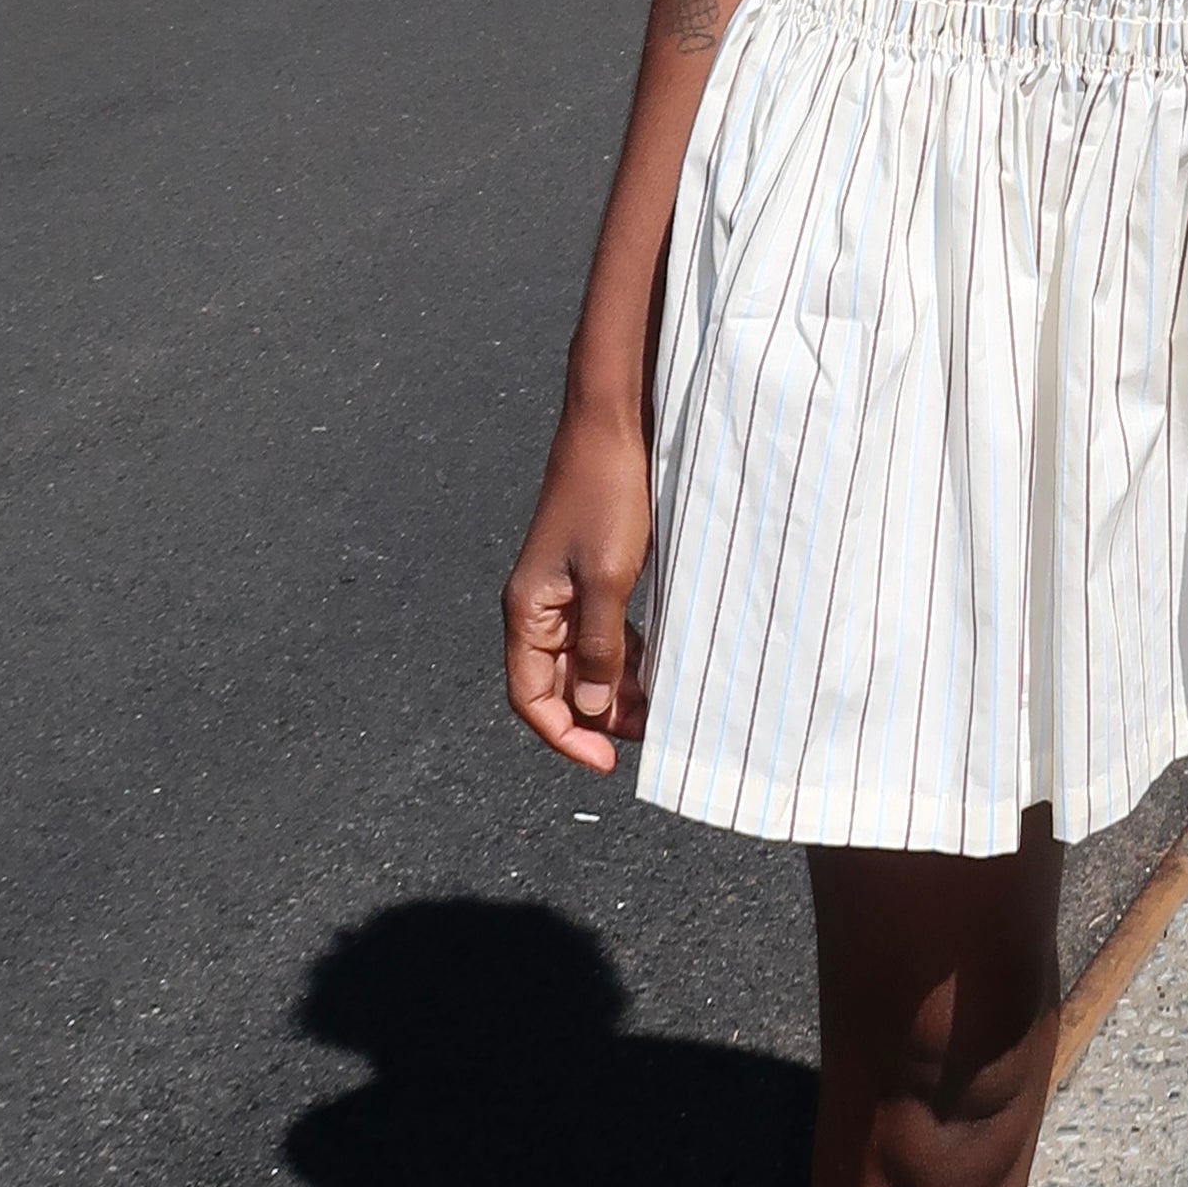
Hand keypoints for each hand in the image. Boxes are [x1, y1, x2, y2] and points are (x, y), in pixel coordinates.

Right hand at [503, 404, 654, 772]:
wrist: (615, 425)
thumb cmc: (607, 494)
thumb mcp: (608, 579)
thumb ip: (598, 648)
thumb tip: (587, 709)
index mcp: (528, 610)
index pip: (531, 698)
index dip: (565, 735)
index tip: (607, 761)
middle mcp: (538, 606)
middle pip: (556, 685)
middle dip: (596, 716)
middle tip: (648, 733)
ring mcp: (563, 589)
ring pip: (581, 661)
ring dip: (614, 688)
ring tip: (658, 707)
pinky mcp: (588, 572)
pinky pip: (599, 632)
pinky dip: (624, 655)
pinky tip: (658, 664)